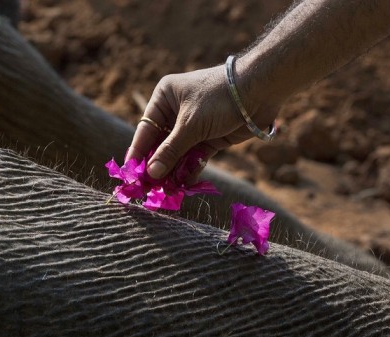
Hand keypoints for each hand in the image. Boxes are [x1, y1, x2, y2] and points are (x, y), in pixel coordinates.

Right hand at [126, 63, 277, 180]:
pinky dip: (190, 169)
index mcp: (164, 98)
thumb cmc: (218, 99)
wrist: (259, 91)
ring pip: (178, 153)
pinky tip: (184, 184)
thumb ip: (170, 151)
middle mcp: (176, 111)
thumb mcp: (190, 126)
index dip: (138, 152)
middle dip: (157, 166)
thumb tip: (151, 173)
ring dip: (173, 171)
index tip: (131, 173)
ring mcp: (193, 125)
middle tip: (149, 188)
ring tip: (166, 191)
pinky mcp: (210, 137)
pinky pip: (195, 156)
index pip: (145, 129)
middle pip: (161, 144)